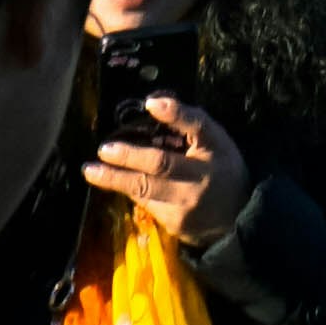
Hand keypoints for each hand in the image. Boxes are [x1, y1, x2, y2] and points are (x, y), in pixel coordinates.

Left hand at [83, 92, 250, 250]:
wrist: (235, 216)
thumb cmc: (221, 169)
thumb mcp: (216, 143)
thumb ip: (191, 126)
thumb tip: (154, 103)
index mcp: (216, 148)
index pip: (198, 125)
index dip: (175, 113)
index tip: (150, 102)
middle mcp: (200, 176)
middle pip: (161, 164)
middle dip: (130, 156)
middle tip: (105, 148)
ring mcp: (185, 203)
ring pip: (144, 189)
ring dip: (114, 179)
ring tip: (90, 170)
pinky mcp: (173, 222)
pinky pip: (145, 202)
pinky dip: (128, 189)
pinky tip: (113, 181)